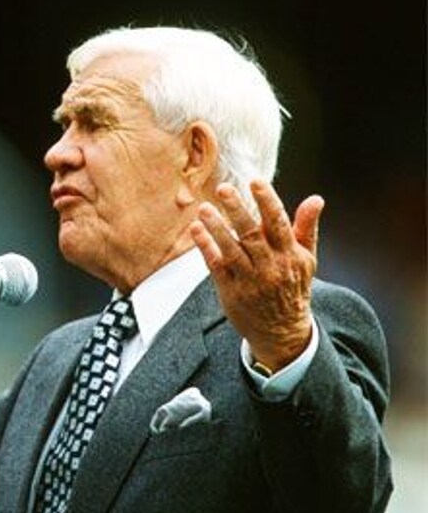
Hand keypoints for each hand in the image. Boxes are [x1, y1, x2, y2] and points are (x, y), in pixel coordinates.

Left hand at [190, 180, 322, 370]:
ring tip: (203, 208)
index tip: (256, 181)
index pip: (278, 223)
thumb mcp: (306, 259)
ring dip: (216, 228)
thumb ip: (307, 228)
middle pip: (251, 234)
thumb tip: (316, 198)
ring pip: (231, 250)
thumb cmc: (293, 286)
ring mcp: (249, 280)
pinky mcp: (231, 291)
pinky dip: (206, 247)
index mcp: (290, 255)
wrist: (282, 331)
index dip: (267, 201)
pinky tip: (196, 229)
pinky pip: (217, 266)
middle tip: (222, 188)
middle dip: (237, 209)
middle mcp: (270, 267)